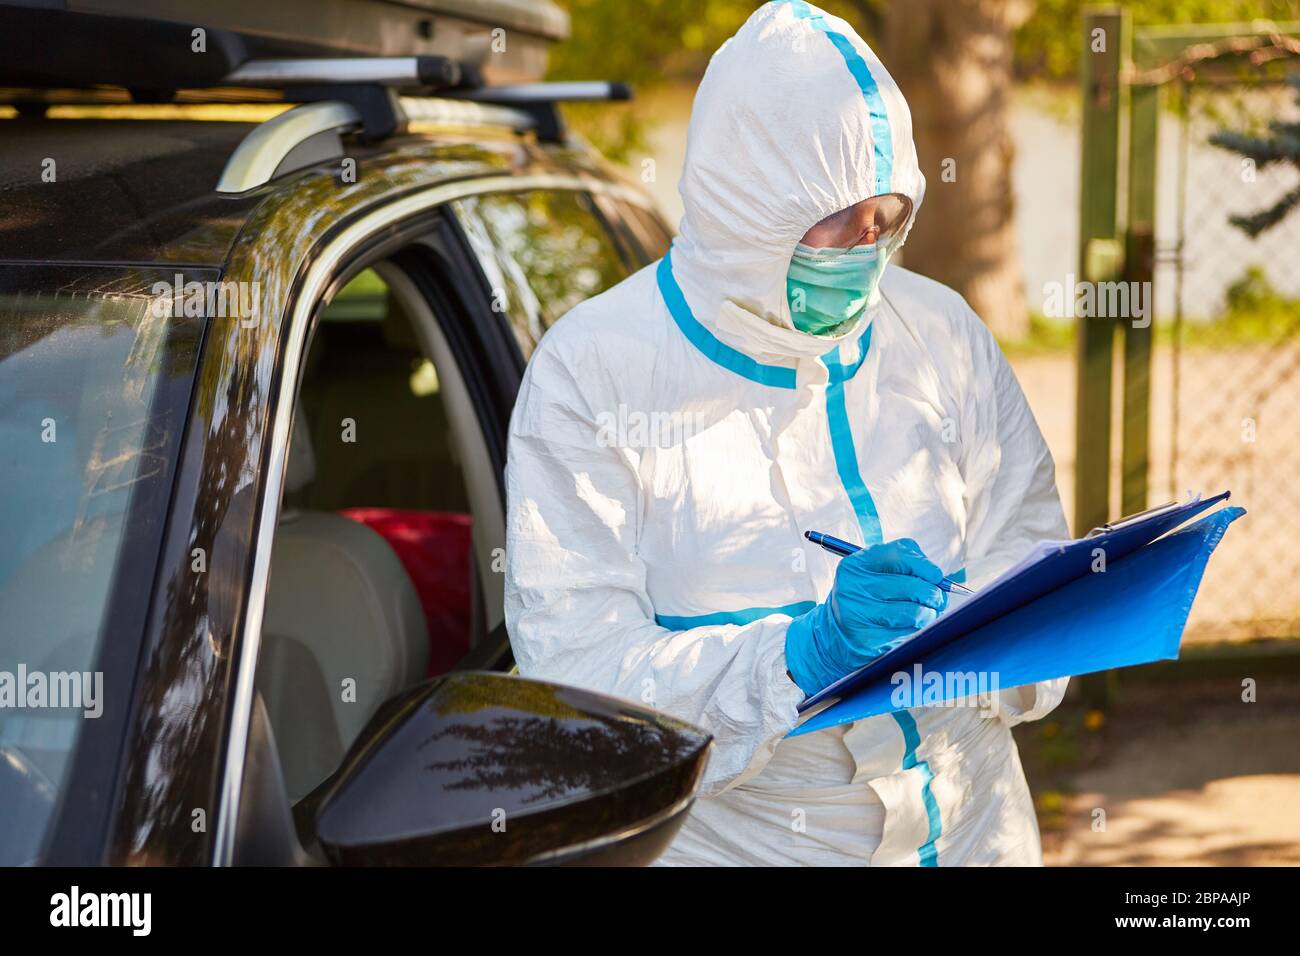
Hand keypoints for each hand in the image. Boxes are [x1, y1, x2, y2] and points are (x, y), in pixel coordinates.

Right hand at [784, 538, 947, 695]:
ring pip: (914, 612)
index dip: (925, 565)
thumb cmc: (864, 597)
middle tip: (937, 598)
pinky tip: (911, 627)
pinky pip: (909, 633)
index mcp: (855, 564)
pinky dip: (918, 630)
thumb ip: (903, 563)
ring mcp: (859, 614)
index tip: (936, 576)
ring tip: (927, 612)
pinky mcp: (868, 639)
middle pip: (912, 585)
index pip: (900, 554)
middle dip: (933, 593)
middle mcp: (853, 587)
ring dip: (929, 613)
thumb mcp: (872, 572)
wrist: (835, 634)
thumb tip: (938, 578)